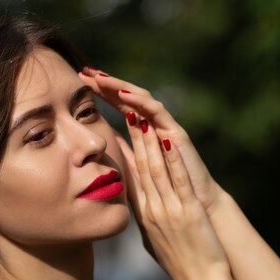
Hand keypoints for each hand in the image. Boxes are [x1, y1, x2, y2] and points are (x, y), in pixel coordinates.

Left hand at [79, 68, 223, 215]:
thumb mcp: (141, 178)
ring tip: (102, 79)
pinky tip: (126, 97)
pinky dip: (144, 105)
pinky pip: (161, 117)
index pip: (120, 109)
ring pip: (143, 101)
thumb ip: (128, 160)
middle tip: (86, 72)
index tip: (78, 85)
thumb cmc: (171, 194)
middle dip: (109, 85)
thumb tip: (108, 148)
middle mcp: (156, 128)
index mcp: (146, 136)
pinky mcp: (179, 136)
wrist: (201, 207)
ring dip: (122, 88)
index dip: (102, 96)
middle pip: (130, 99)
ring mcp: (168, 129)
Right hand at [112, 112, 230, 279]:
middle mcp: (152, 210)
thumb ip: (146, 220)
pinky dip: (173, 159)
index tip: (113, 129)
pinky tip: (169, 141)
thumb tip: (139, 210)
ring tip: (140, 117)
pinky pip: (178, 181)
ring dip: (147, 142)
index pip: (129, 177)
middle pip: (139, 167)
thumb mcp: (154, 241)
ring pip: (155, 170)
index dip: (122, 151)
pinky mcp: (188, 212)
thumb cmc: (179, 263)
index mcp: (143, 215)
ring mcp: (169, 210)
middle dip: (131, 137)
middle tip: (121, 112)